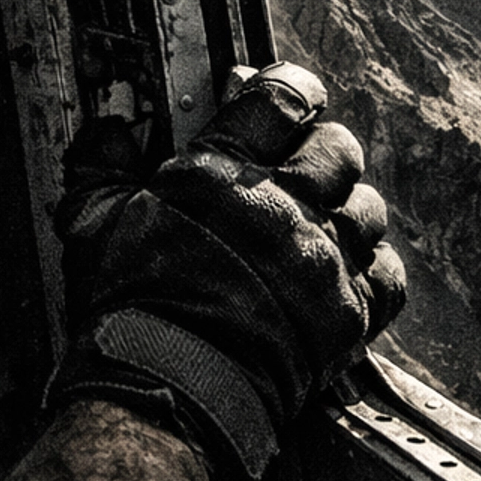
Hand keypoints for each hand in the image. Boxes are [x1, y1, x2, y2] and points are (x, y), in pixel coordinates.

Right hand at [53, 64, 405, 480]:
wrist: (167, 393)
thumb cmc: (127, 308)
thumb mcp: (91, 223)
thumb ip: (101, 164)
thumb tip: (108, 129)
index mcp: (223, 173)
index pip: (282, 97)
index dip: (290, 87)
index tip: (289, 95)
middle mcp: (284, 209)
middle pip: (340, 148)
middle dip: (322, 149)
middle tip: (300, 166)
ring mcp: (321, 263)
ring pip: (368, 209)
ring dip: (347, 210)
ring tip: (320, 226)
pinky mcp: (345, 315)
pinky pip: (388, 273)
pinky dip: (372, 268)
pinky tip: (345, 271)